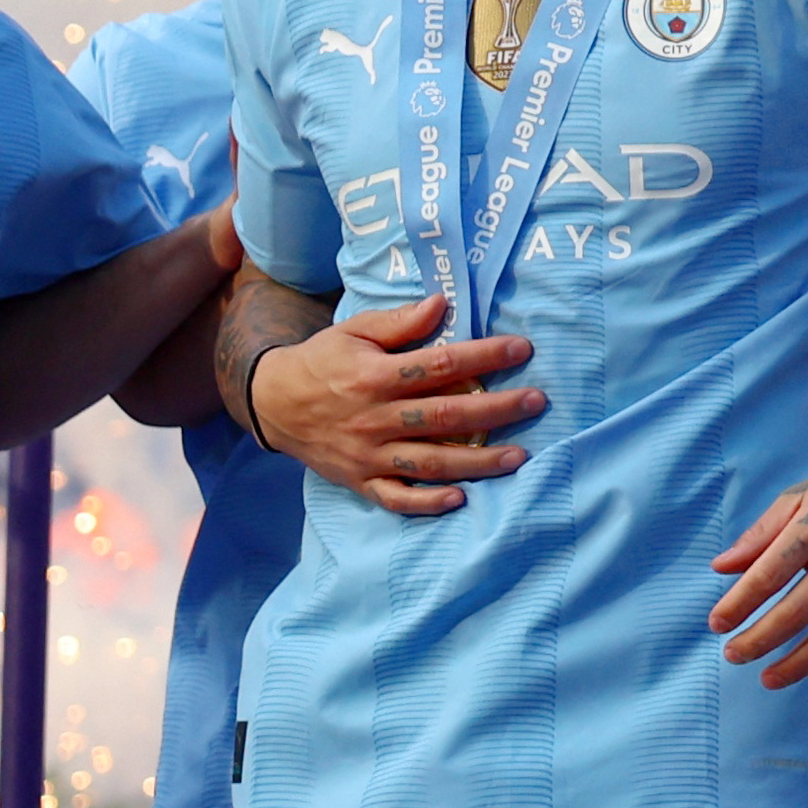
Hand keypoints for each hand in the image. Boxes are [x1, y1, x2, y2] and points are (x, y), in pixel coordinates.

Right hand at [248, 292, 540, 515]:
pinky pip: (395, 498)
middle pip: (443, 417)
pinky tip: (460, 499)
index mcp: (374, 376)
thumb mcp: (354, 331)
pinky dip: (427, 503)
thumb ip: (399, 322)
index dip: (484, 356)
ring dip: (476, 462)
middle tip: (536, 402)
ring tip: (519, 456)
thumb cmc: (323, 361)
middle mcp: (373, 418)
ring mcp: (366, 455)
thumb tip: (443, 304)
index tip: (522, 348)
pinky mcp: (359, 481)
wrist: (271, 403)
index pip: (439, 366)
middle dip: (495, 410)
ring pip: (429, 463)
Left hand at [710, 442, 807, 687]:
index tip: (717, 623)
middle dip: (760, 639)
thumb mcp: (802, 495)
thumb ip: (762, 533)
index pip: (771, 572)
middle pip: (799, 610)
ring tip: (768, 679)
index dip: (740, 602)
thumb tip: (721, 567)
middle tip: (733, 655)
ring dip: (798, 663)